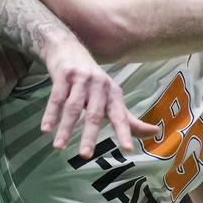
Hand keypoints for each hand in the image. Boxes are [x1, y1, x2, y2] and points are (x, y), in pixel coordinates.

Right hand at [41, 37, 158, 157]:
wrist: (68, 47)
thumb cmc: (92, 80)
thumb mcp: (112, 96)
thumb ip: (129, 118)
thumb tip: (156, 132)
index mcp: (113, 93)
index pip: (120, 116)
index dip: (125, 132)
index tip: (127, 149)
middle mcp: (99, 85)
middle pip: (94, 114)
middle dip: (89, 135)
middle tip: (85, 156)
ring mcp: (81, 79)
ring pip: (72, 108)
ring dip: (65, 129)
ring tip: (58, 147)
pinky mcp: (63, 75)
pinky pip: (56, 98)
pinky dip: (50, 114)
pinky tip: (46, 129)